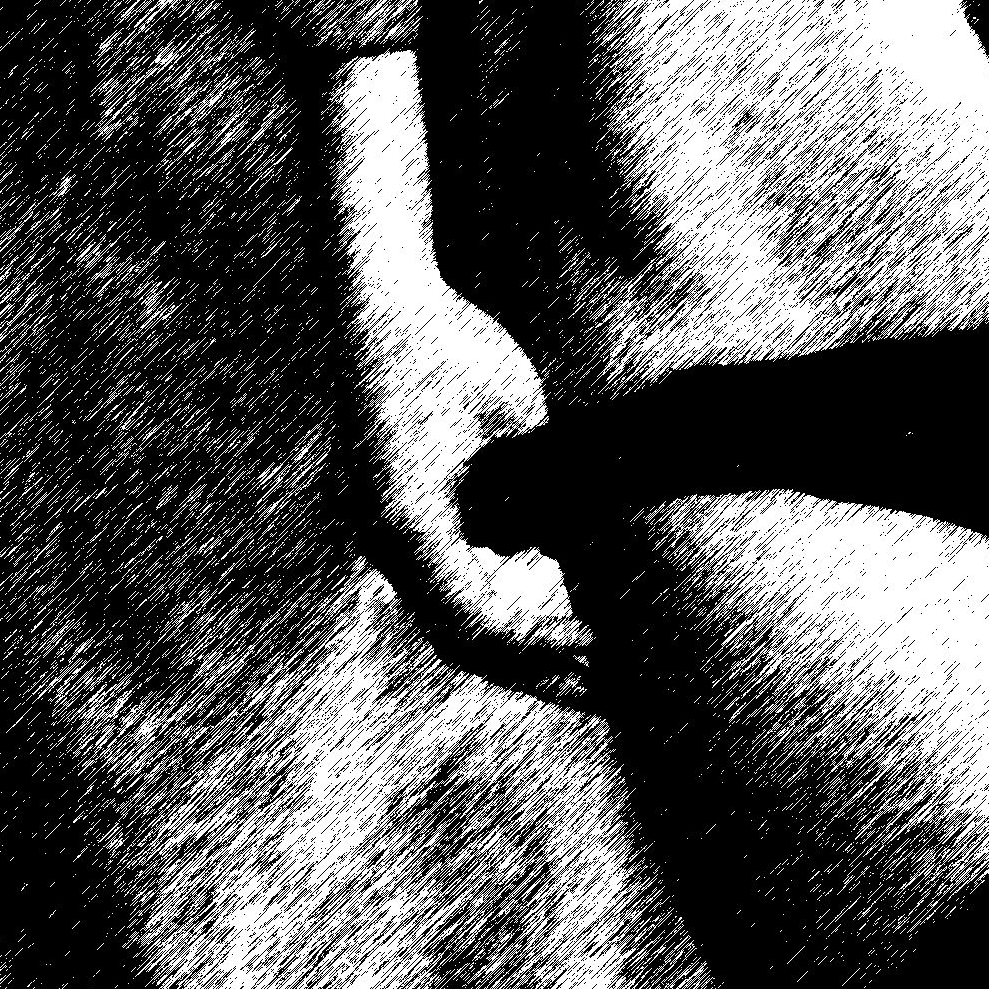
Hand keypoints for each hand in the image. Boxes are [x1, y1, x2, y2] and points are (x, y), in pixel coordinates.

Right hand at [334, 252, 597, 707]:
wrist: (383, 302)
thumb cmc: (455, 346)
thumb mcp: (517, 415)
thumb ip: (549, 487)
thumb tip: (603, 554)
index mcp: (410, 524)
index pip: (478, 626)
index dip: (543, 649)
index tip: (601, 651)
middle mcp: (386, 542)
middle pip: (463, 639)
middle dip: (534, 669)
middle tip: (607, 687)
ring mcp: (382, 533)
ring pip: (452, 615)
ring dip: (518, 638)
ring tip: (593, 653)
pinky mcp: (392, 516)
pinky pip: (447, 577)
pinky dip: (500, 593)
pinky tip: (555, 595)